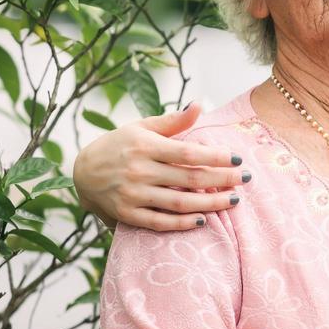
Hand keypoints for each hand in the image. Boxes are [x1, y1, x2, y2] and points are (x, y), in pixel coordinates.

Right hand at [72, 103, 247, 230]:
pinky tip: (203, 219)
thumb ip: (173, 121)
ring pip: (178, 203)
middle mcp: (139, 171)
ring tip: (233, 201)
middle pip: (189, 179)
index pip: (188, 153)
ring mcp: (132, 195)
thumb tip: (199, 105)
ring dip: (209, 204)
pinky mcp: (127, 214)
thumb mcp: (142, 127)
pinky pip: (159, 222)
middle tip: (246, 180)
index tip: (238, 159)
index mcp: (145, 146)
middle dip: (222, 180)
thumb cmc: (120, 145)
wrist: (82, 172)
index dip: (216, 157)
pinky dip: (182, 223)